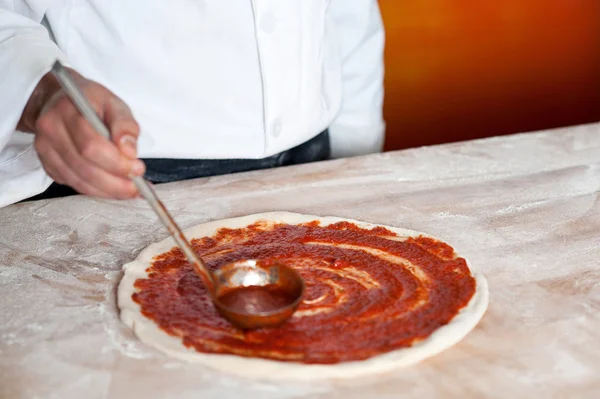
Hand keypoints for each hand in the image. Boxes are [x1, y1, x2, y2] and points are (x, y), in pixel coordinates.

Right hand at [18, 69, 145, 198]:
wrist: (61, 100)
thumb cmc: (91, 102)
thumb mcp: (115, 104)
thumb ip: (125, 125)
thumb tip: (129, 151)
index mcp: (68, 110)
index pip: (91, 145)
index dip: (116, 162)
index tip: (137, 168)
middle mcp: (51, 130)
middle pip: (84, 167)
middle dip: (115, 182)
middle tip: (137, 185)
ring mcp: (45, 149)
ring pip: (79, 180)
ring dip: (108, 190)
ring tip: (130, 189)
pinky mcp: (48, 164)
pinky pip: (74, 184)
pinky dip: (97, 190)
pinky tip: (114, 188)